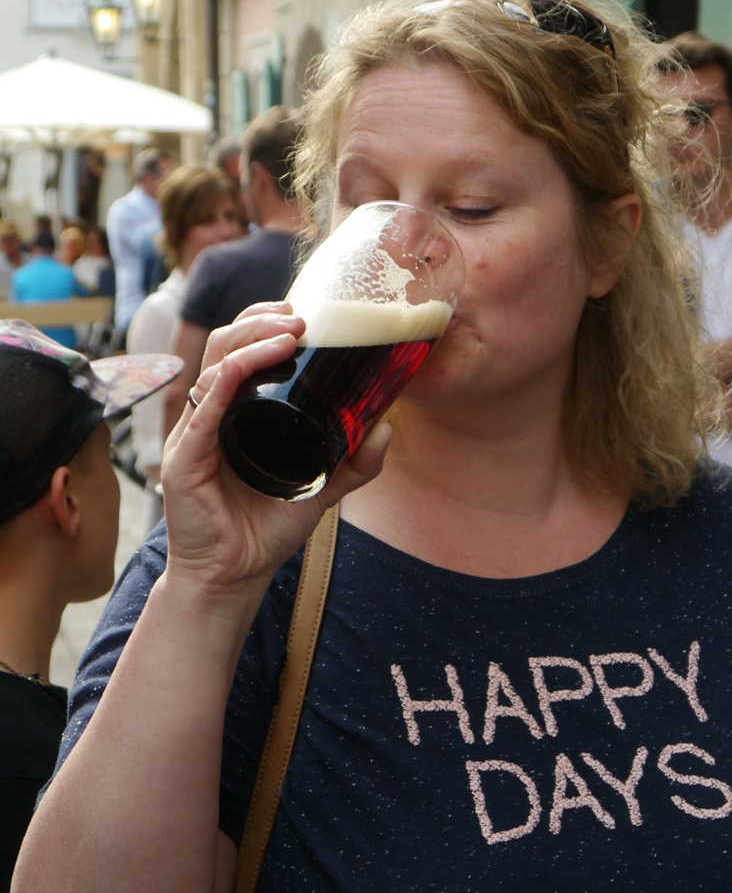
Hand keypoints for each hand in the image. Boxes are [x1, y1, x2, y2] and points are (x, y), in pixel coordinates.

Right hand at [160, 303, 390, 595]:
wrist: (233, 577)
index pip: (241, 352)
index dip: (265, 325)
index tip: (302, 316)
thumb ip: (354, 462)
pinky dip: (223, 383)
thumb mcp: (321, 488)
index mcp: (234, 414)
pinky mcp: (184, 461)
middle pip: (224, 348)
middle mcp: (210, 416)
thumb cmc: (265, 531)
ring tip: (287, 333)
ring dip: (249, 343)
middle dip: (258, 322)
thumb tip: (386, 427)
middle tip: (298, 318)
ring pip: (212, 368)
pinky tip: (242, 368)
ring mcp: (193, 436)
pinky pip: (203, 411)